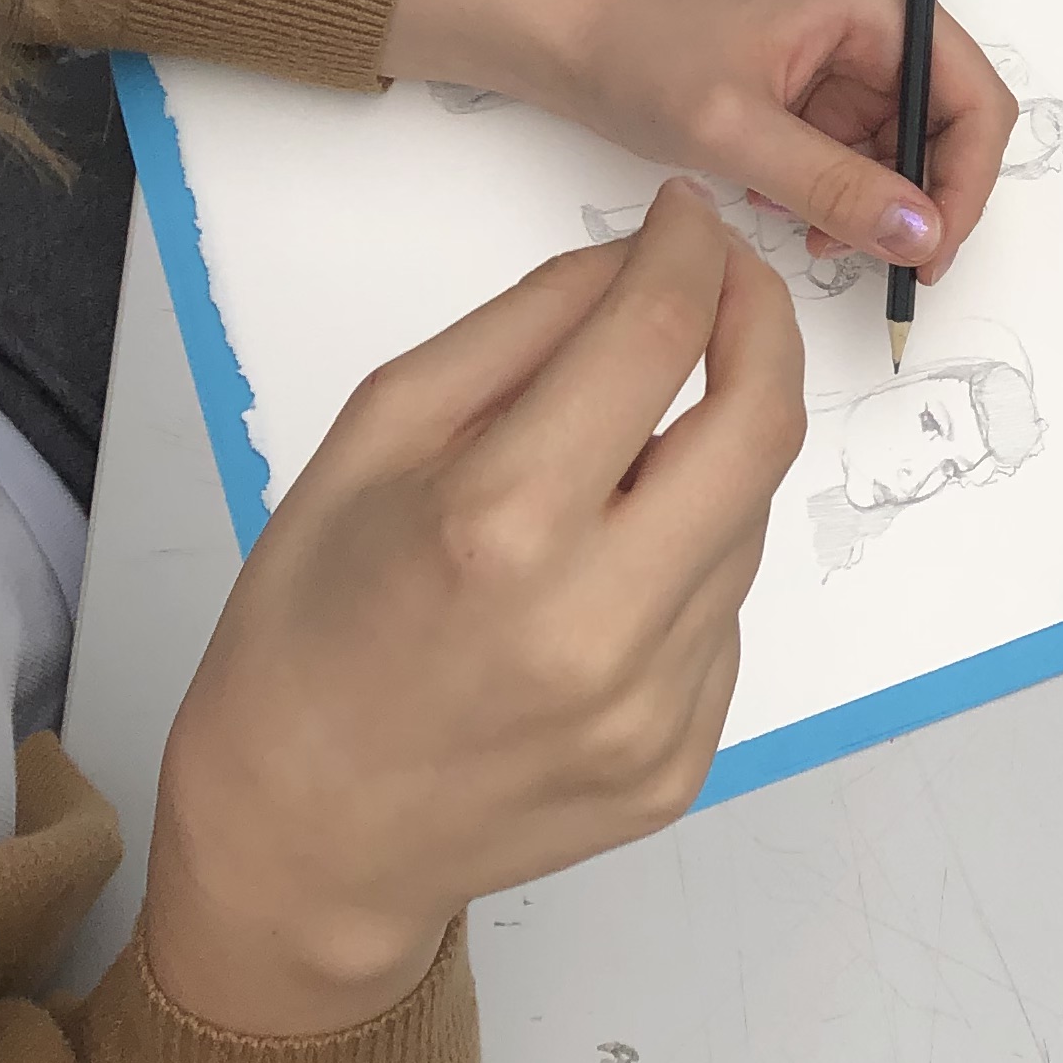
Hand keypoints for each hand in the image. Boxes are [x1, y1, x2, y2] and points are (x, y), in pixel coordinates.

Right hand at [142, 183, 803, 1038]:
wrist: (302, 842)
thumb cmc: (310, 631)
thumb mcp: (370, 442)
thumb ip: (517, 332)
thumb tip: (639, 260)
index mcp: (500, 528)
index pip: (656, 339)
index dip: (688, 253)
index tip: (687, 221)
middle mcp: (597, 625)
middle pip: (760, 425)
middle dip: (759, 325)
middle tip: (728, 283)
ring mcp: (653, 709)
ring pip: (747, 521)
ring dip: (711, 454)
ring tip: (623, 456)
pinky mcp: (682, 761)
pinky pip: (725, 616)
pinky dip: (688, 562)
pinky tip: (604, 574)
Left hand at [381, 0, 1015, 278]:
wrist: (572, 44)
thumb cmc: (643, 54)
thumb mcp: (740, 130)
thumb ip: (836, 185)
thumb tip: (924, 232)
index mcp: (881, 4)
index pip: (975, 100)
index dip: (966, 182)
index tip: (931, 250)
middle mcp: (882, 27)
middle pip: (951, 132)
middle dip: (916, 202)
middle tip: (877, 261)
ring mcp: (855, 63)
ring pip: (909, 157)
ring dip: (873, 208)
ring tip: (811, 232)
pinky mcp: (826, 96)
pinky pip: (864, 162)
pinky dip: (839, 200)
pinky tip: (787, 210)